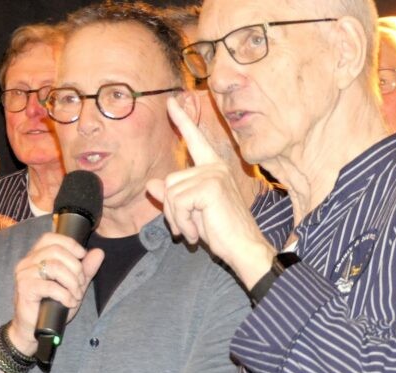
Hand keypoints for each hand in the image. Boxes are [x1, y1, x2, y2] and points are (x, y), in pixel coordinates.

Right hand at [7, 232, 103, 355]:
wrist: (33, 329)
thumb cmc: (51, 306)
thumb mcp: (73, 285)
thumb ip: (85, 269)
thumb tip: (99, 252)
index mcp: (36, 256)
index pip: (51, 238)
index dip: (70, 244)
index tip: (82, 256)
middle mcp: (27, 262)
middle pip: (56, 251)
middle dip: (75, 267)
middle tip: (81, 284)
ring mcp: (24, 275)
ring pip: (55, 267)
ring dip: (72, 282)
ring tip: (75, 295)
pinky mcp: (24, 289)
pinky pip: (50, 286)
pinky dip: (65, 295)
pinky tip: (69, 302)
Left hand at [146, 97, 274, 287]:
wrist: (243, 248)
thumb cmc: (220, 231)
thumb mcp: (190, 212)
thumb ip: (172, 196)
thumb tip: (152, 184)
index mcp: (213, 168)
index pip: (194, 140)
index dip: (182, 121)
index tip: (170, 102)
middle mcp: (214, 166)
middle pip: (169, 181)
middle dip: (171, 210)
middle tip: (189, 227)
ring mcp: (214, 174)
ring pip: (170, 193)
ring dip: (177, 218)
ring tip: (195, 230)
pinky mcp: (210, 186)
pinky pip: (177, 202)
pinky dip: (182, 222)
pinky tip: (197, 233)